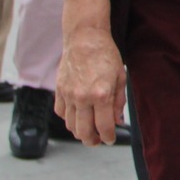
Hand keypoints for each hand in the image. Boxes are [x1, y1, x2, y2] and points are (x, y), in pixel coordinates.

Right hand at [56, 24, 127, 145]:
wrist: (84, 38)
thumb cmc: (106, 55)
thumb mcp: (120, 78)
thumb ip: (118, 102)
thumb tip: (117, 122)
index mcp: (101, 94)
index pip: (104, 127)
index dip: (108, 137)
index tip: (111, 139)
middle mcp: (82, 97)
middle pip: (84, 132)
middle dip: (92, 141)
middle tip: (98, 140)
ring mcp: (68, 95)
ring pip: (70, 125)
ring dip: (80, 132)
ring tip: (88, 131)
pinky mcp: (59, 90)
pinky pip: (61, 113)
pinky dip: (69, 119)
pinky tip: (78, 116)